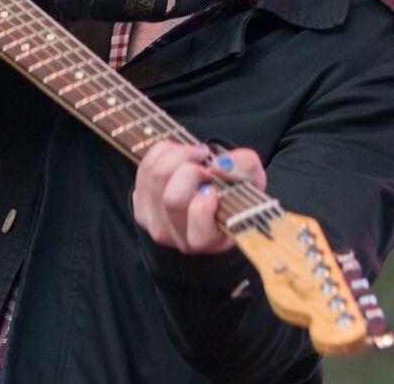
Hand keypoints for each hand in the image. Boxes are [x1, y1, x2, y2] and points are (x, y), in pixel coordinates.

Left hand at [133, 141, 266, 253]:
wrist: (212, 189)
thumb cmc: (234, 189)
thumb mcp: (253, 178)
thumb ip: (245, 167)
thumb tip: (219, 166)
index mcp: (211, 241)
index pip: (200, 233)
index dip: (205, 203)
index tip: (214, 182)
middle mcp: (180, 240)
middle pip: (173, 199)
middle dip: (190, 168)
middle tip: (204, 158)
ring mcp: (156, 225)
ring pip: (155, 181)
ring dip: (176, 155)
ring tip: (193, 152)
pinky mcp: (141, 208)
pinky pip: (143, 171)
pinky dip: (160, 153)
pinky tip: (176, 152)